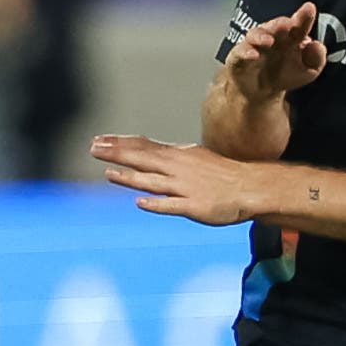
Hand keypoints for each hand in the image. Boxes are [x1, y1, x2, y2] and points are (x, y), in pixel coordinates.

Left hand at [91, 135, 258, 226]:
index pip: (144, 146)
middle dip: (117, 154)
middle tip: (93, 148)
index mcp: (179, 155)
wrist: (251, 186)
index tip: (100, 139)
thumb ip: (171, 159)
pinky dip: (155, 203)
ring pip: (152, 181)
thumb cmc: (224, 175)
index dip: (121, 143)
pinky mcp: (194, 206)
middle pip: (142, 159)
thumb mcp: (195, 158)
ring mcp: (185, 187)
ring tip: (109, 174)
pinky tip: (140, 201)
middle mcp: (179, 168)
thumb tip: (150, 154)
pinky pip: (172, 204)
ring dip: (130, 177)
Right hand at [220, 2, 325, 102]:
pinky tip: (254, 55)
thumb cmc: (285, 74)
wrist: (261, 92)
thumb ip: (317, 59)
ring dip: (262, 36)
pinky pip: (240, 52)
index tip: (309, 8)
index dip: (303, 16)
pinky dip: (246, 52)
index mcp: (290, 37)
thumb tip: (317, 45)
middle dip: (280, 23)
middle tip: (287, 23)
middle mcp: (272, 36)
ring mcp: (254, 45)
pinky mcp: (239, 57)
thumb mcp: (308, 71)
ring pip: (256, 34)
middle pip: (275, 26)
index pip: (298, 25)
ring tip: (269, 41)